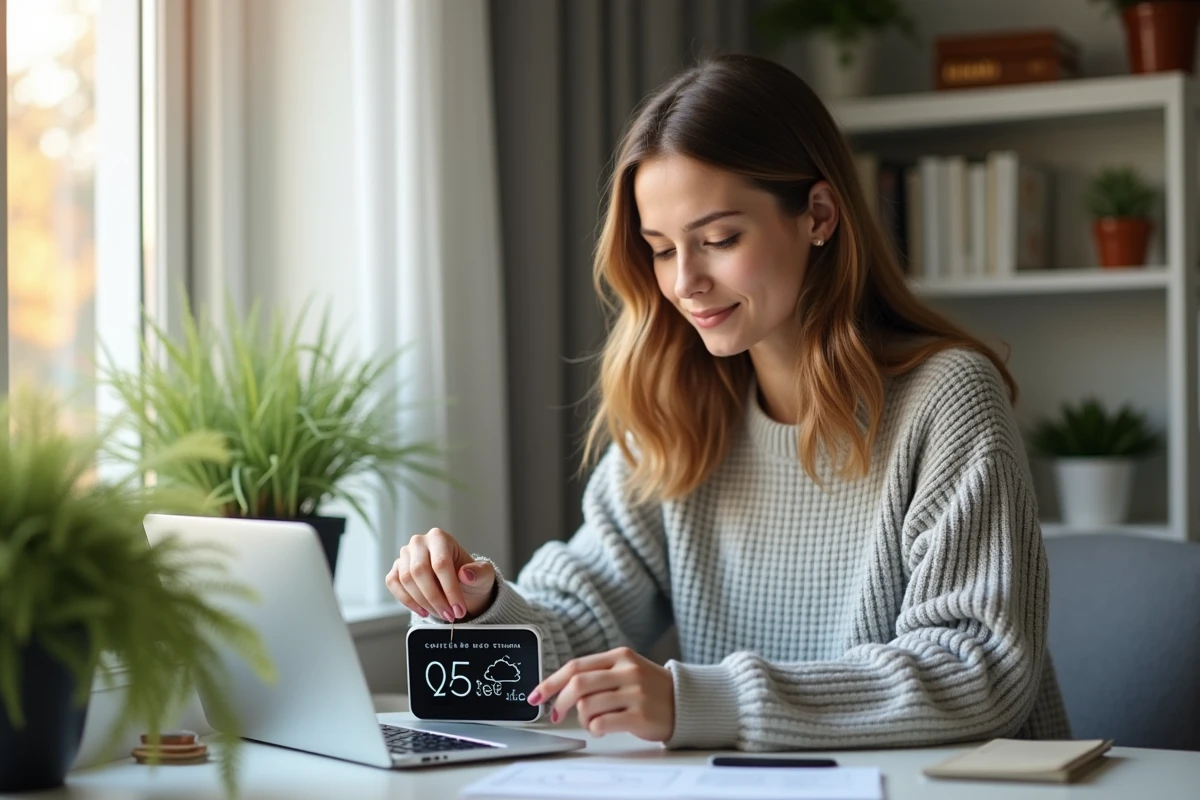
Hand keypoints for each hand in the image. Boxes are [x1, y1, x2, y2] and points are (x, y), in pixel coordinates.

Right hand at [384, 528, 495, 621]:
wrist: (460, 585)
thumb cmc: (470, 577)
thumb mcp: (483, 575)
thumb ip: (479, 572)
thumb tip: (465, 573)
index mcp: (440, 537)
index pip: (441, 563)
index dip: (450, 589)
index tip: (459, 608)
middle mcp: (419, 542)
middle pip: (419, 571)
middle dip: (435, 598)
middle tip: (449, 615)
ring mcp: (405, 555)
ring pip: (406, 579)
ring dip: (423, 602)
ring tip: (440, 614)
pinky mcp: (396, 568)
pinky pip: (393, 584)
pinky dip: (407, 601)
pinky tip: (423, 611)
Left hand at [528, 647, 674, 741]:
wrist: (687, 701)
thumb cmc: (650, 689)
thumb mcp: (627, 670)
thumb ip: (598, 674)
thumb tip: (560, 689)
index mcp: (620, 656)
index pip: (575, 667)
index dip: (551, 682)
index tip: (535, 696)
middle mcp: (627, 671)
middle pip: (578, 685)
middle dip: (559, 703)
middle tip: (556, 715)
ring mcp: (635, 693)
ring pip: (587, 706)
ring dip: (583, 719)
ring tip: (594, 722)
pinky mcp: (640, 715)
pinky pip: (601, 724)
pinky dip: (595, 729)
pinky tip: (604, 728)